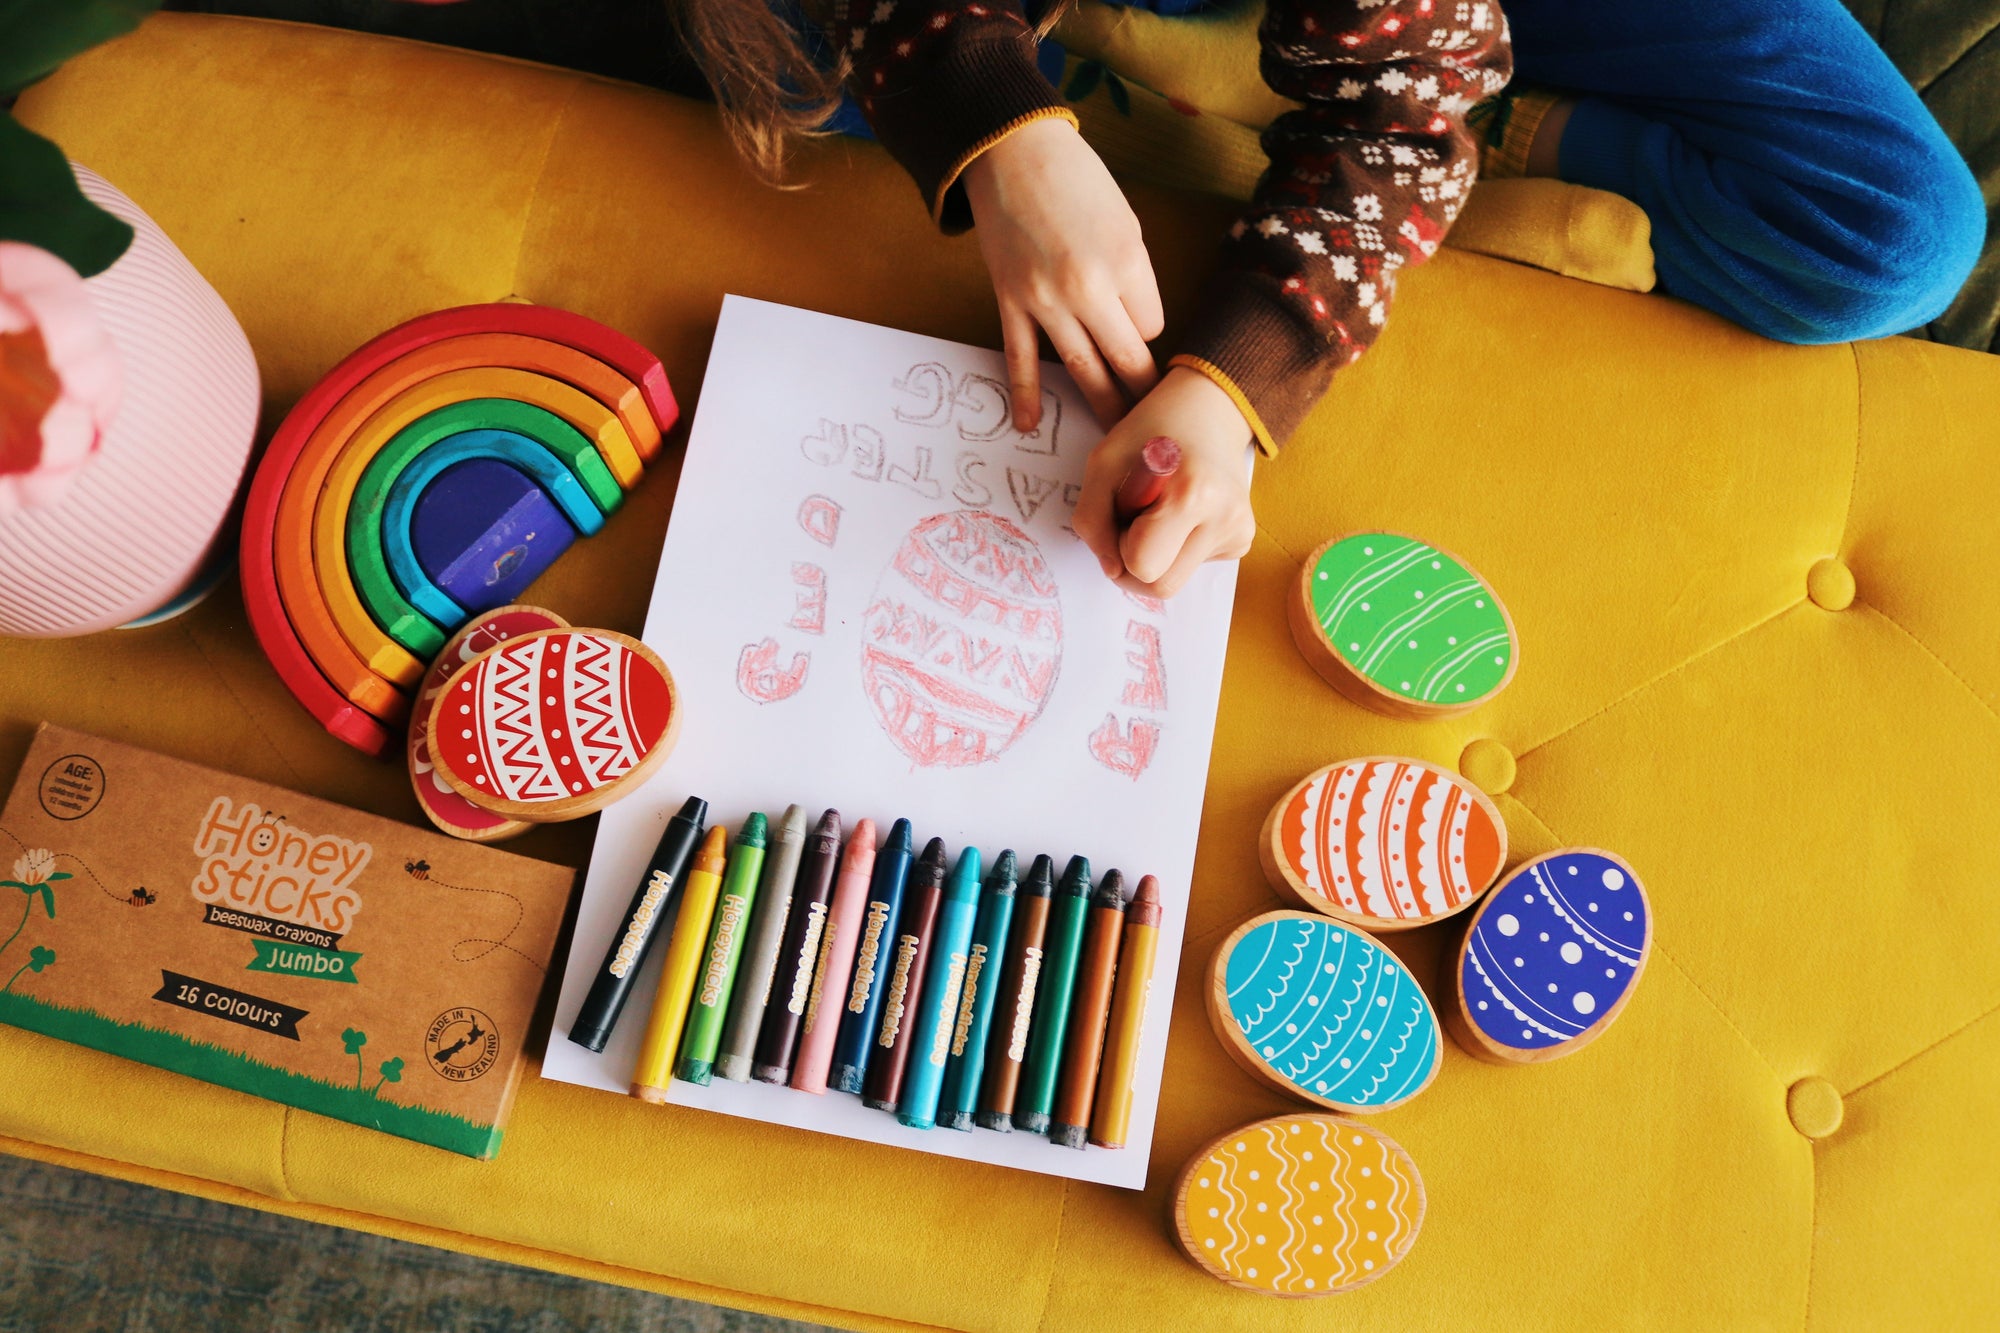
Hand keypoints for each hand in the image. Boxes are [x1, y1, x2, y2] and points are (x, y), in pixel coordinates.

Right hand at [962, 117, 1163, 431]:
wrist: (1012, 150)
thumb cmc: (1076, 180)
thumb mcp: (1126, 221)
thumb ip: (1133, 277)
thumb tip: (1136, 327)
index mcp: (1126, 262)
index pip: (1151, 325)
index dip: (1147, 330)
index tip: (1136, 328)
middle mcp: (1089, 287)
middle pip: (1126, 360)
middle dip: (1142, 393)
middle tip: (1154, 423)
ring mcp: (1046, 299)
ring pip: (1083, 369)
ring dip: (1103, 406)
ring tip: (1118, 436)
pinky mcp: (1011, 301)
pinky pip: (1021, 358)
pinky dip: (1027, 394)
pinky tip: (1030, 424)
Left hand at [1072, 367, 1256, 598]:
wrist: (1210, 408)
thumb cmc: (1151, 429)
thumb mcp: (1103, 463)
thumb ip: (1093, 521)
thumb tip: (1112, 570)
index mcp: (1193, 496)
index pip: (1143, 566)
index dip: (1121, 546)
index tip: (1124, 512)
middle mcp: (1226, 519)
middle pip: (1162, 587)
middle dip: (1136, 561)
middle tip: (1133, 518)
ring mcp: (1240, 532)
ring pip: (1177, 581)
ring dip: (1156, 555)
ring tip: (1159, 510)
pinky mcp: (1243, 539)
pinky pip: (1194, 566)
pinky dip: (1176, 547)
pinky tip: (1181, 512)